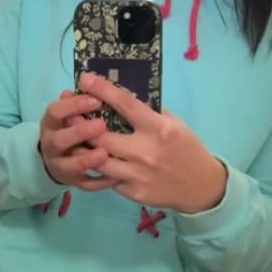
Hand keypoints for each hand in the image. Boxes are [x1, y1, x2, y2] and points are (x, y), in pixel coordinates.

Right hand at [39, 90, 113, 191]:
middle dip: (79, 133)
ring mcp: (61, 166)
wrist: (56, 159)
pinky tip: (115, 177)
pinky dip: (100, 182)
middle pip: (61, 140)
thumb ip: (77, 101)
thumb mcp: (68, 112)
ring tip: (104, 153)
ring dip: (87, 160)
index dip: (73, 106)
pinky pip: (86, 184)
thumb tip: (87, 79)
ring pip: (71, 165)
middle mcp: (51, 145)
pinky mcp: (74, 182)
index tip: (95, 99)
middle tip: (101, 125)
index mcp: (50, 124)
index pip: (56, 112)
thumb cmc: (70, 127)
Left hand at [78, 72, 227, 212]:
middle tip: (70, 114)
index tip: (85, 79)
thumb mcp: (174, 124)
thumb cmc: (187, 148)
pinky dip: (101, 168)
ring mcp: (138, 175)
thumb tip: (121, 98)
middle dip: (81, 123)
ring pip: (98, 160)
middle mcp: (146, 152)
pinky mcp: (134, 193)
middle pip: (101, 136)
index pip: (125, 104)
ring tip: (75, 139)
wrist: (201, 186)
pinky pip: (109, 179)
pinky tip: (93, 160)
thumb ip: (149, 112)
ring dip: (84, 149)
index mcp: (159, 129)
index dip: (102, 90)